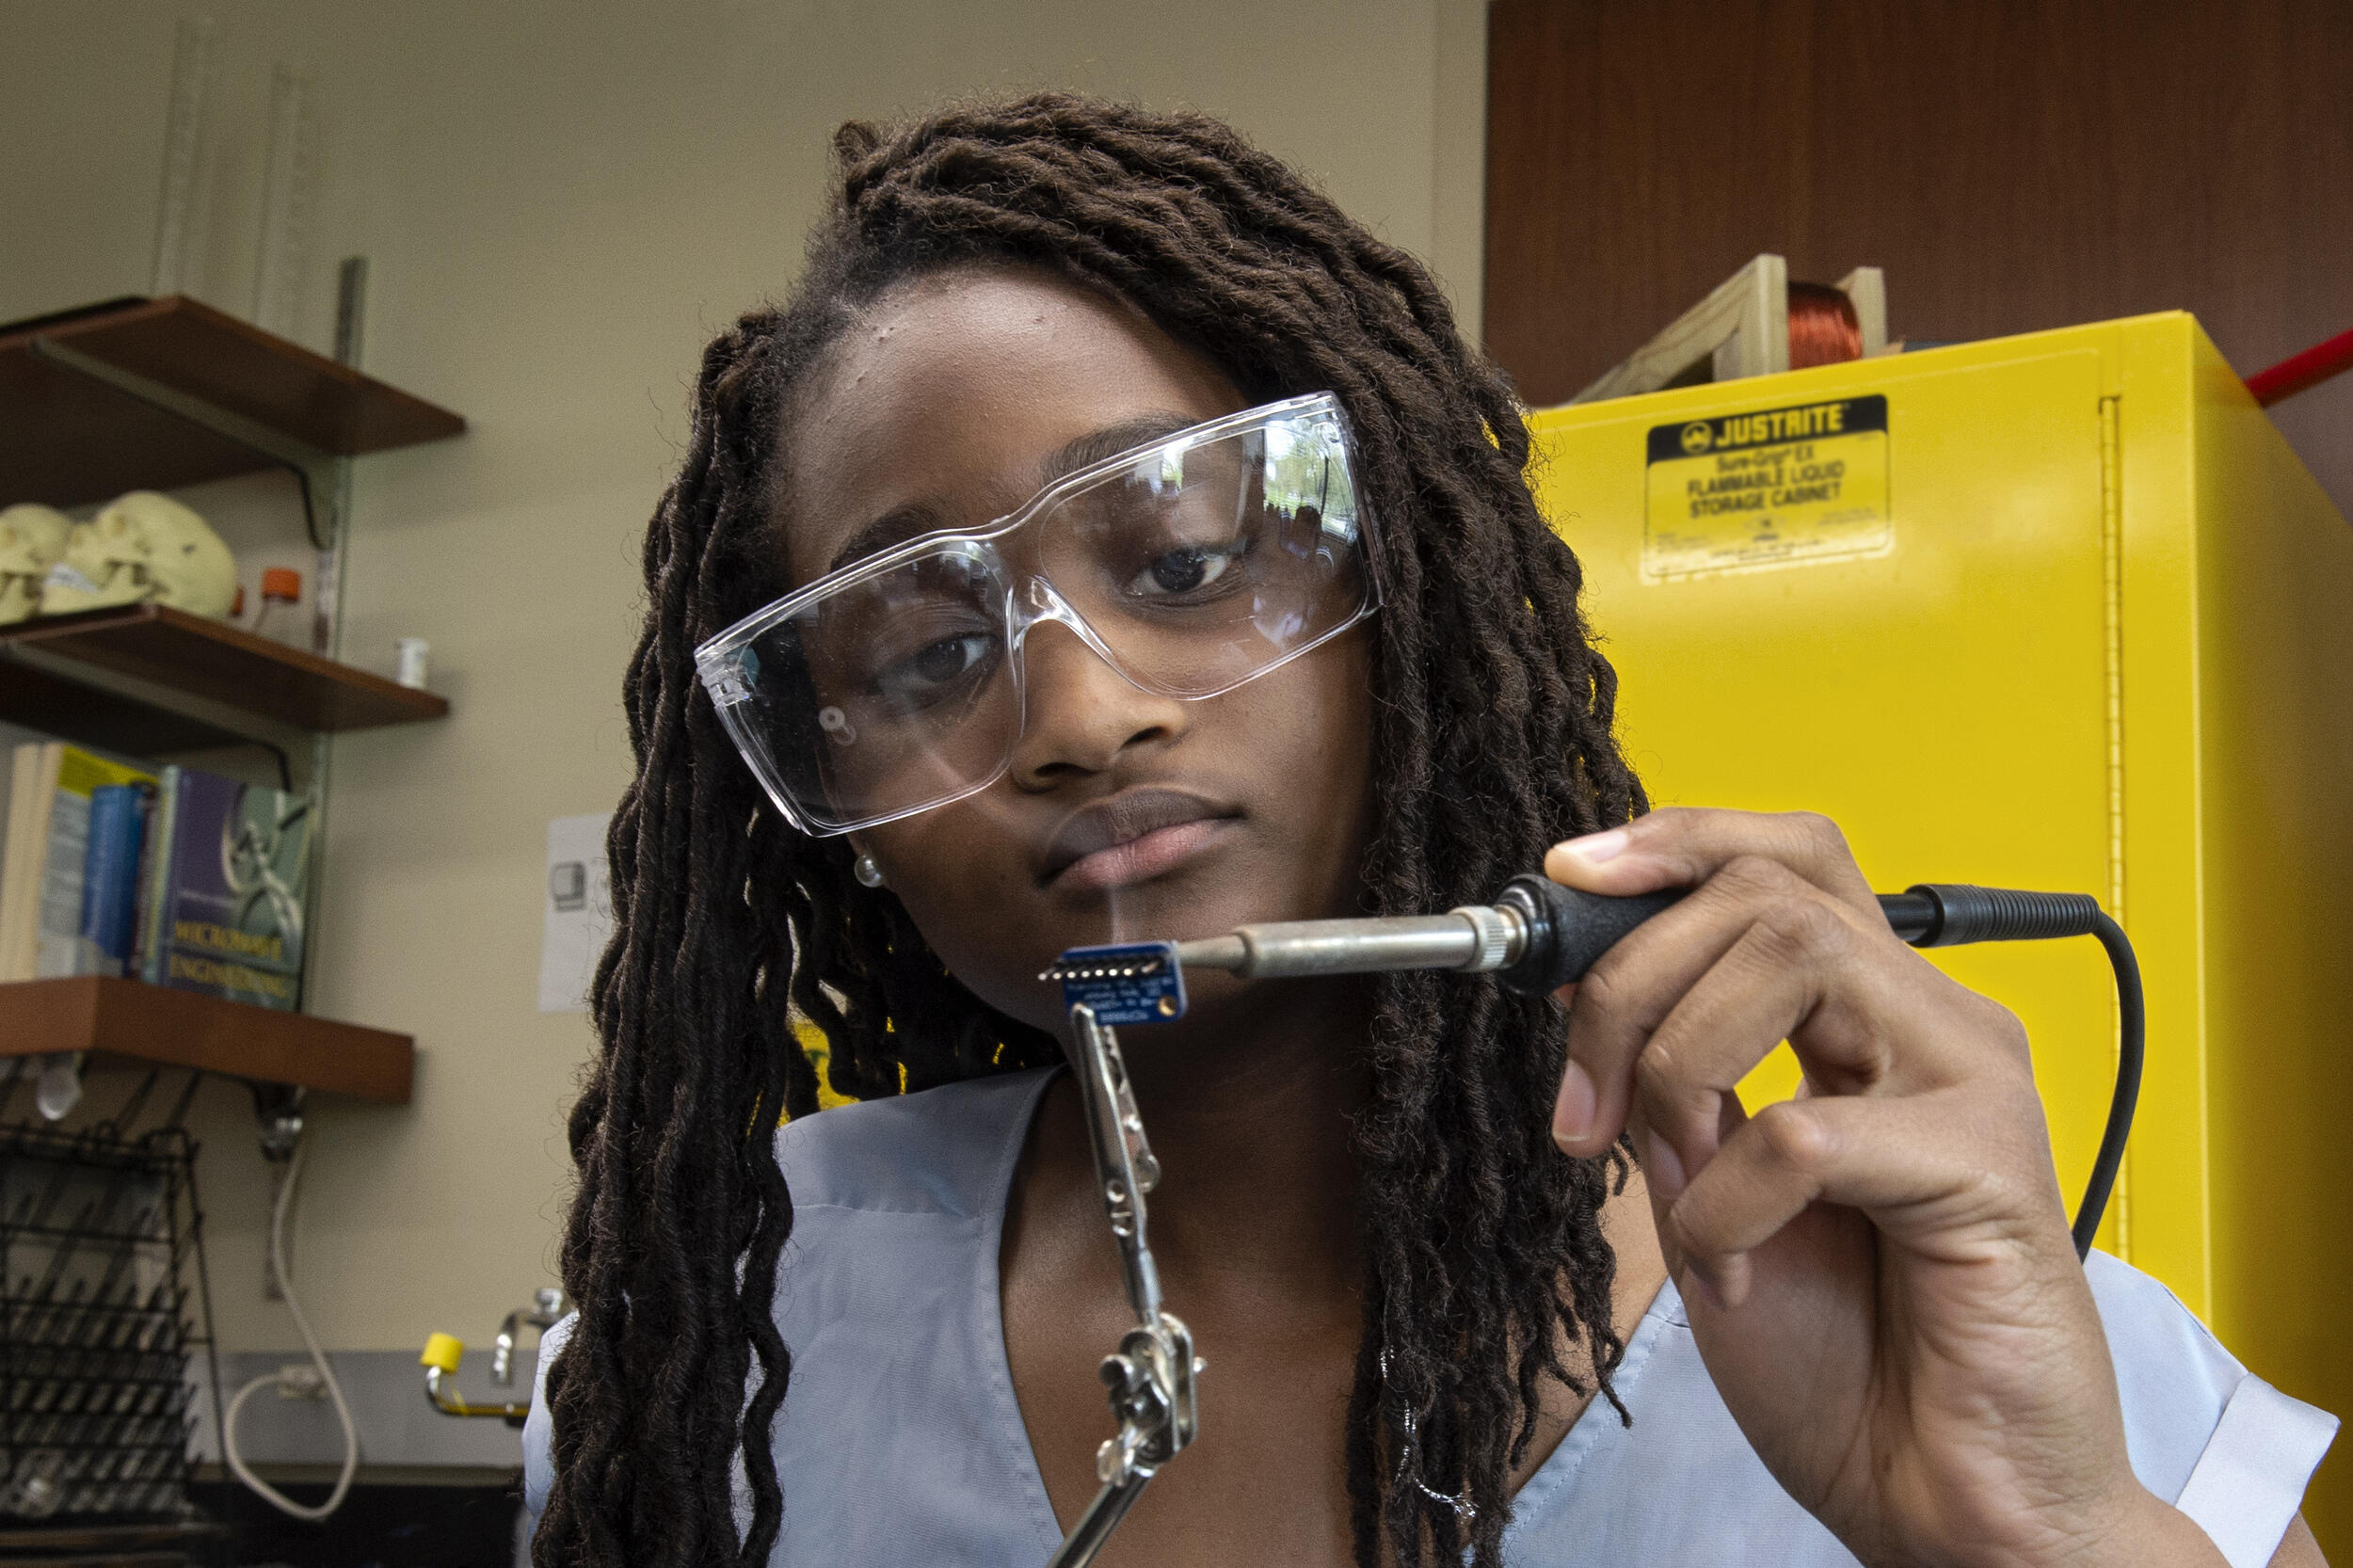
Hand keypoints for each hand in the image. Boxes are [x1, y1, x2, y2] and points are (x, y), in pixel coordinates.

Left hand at [1544, 808, 2223, 1567]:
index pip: (1785, 860)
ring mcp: (1974, 1086)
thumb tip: (1582, 982)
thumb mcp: (1712, 1190)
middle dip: (1629, 985)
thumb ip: (1673, 1082)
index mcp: (1878, 1018)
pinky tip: (1736, 1271)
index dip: (1672, 845)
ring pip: (1792, 961)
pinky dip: (1726, 1207)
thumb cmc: (1847, 1356)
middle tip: (1582, 1109)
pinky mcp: (1989, 1169)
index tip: (1565, 881)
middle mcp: (1937, 1026)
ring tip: (1670, 1181)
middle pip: (1763, 896)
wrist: (1944, 1503)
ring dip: (1678, 1068)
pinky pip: (1803, 1133)